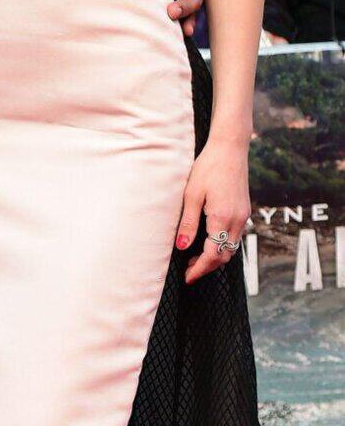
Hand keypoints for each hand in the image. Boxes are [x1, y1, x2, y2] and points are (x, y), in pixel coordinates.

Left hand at [175, 138, 249, 284]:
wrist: (230, 148)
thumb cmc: (208, 167)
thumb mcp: (191, 195)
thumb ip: (188, 223)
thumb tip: (181, 247)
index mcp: (223, 218)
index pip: (213, 255)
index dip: (199, 269)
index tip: (187, 278)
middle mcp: (237, 220)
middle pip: (224, 255)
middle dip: (206, 267)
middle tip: (187, 271)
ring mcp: (243, 216)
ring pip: (231, 247)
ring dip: (214, 257)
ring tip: (194, 258)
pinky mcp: (244, 210)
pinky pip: (235, 236)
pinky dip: (222, 245)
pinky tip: (208, 242)